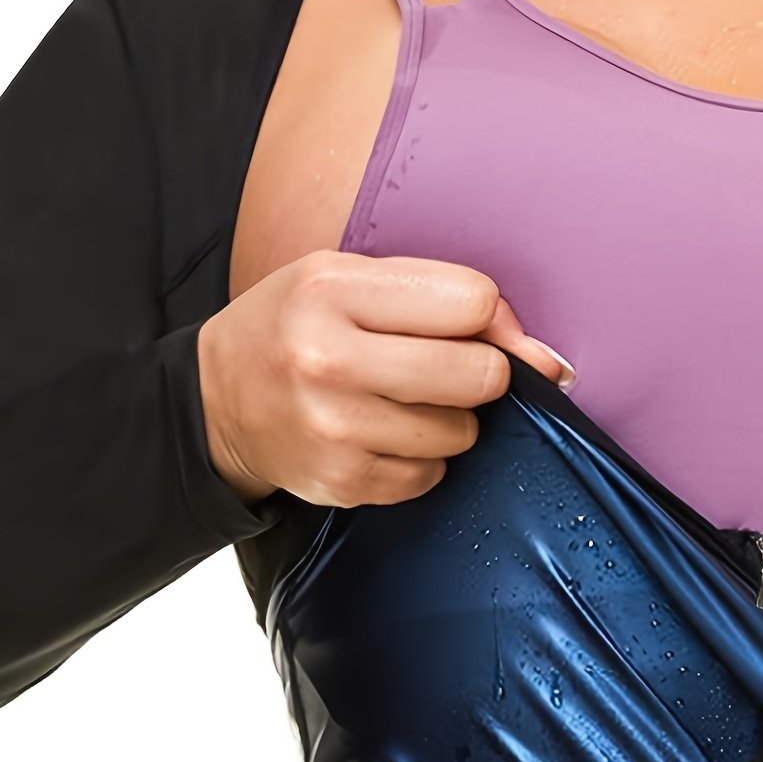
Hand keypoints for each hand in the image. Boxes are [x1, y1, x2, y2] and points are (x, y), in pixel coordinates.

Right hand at [197, 249, 575, 507]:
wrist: (217, 402)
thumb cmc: (297, 328)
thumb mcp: (348, 280)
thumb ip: (442, 299)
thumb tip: (545, 358)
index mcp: (332, 290)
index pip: (473, 301)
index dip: (494, 320)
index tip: (481, 332)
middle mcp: (329, 359)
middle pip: (480, 375)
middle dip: (481, 376)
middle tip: (447, 373)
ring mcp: (336, 428)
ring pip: (463, 432)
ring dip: (450, 420)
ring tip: (402, 402)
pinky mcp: (344, 482)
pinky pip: (433, 473)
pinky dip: (421, 457)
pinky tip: (382, 436)